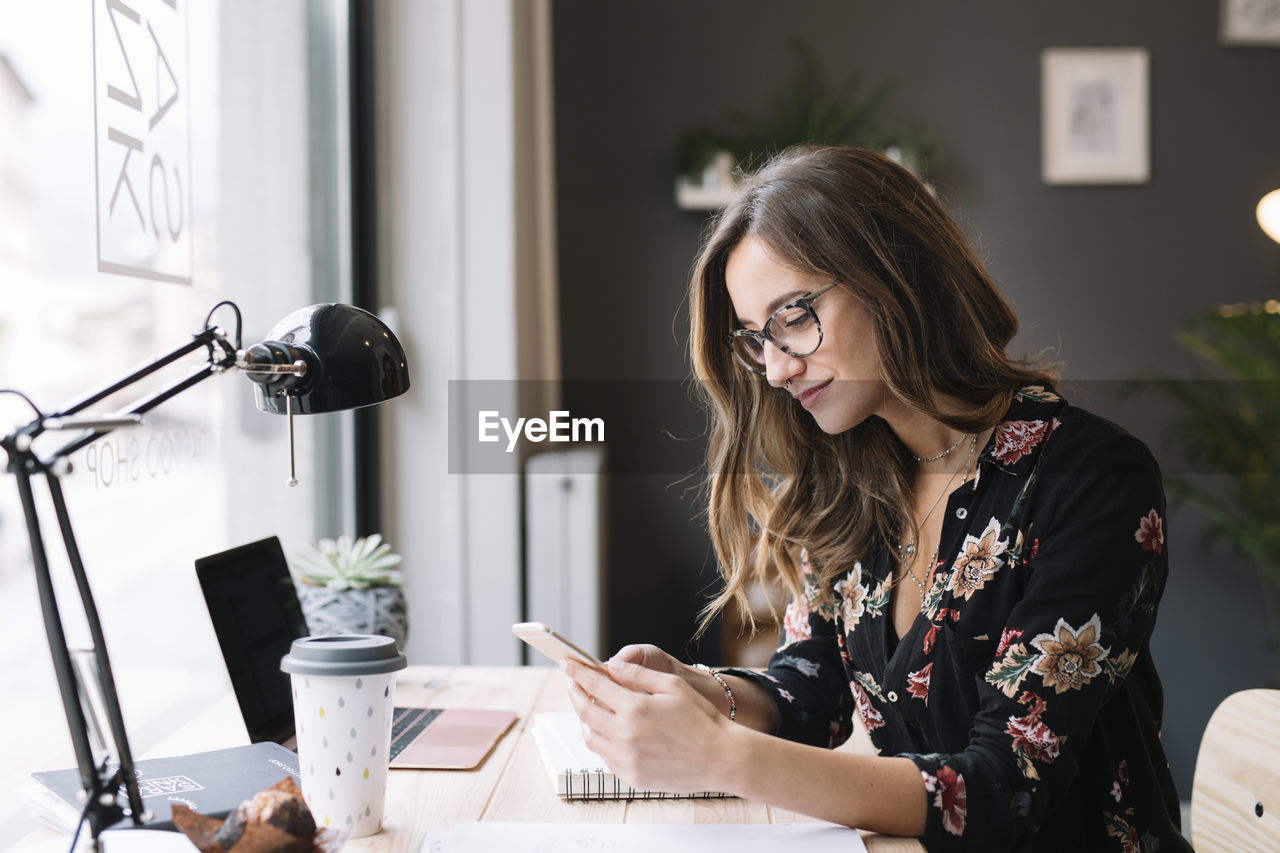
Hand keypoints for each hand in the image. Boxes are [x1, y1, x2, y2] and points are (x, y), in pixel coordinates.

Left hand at [563, 654, 734, 794]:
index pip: (594, 685)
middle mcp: (626, 735)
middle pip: (585, 711)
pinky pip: (605, 757)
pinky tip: (607, 731)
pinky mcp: (632, 777)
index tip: (568, 664)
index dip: (578, 672)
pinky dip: (600, 741)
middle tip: (574, 683)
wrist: (721, 758)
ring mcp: (627, 759)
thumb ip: (639, 674)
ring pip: (590, 737)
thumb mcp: (673, 685)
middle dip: (575, 693)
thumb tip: (613, 666)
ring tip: (589, 707)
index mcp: (635, 708)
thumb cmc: (702, 719)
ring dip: (584, 719)